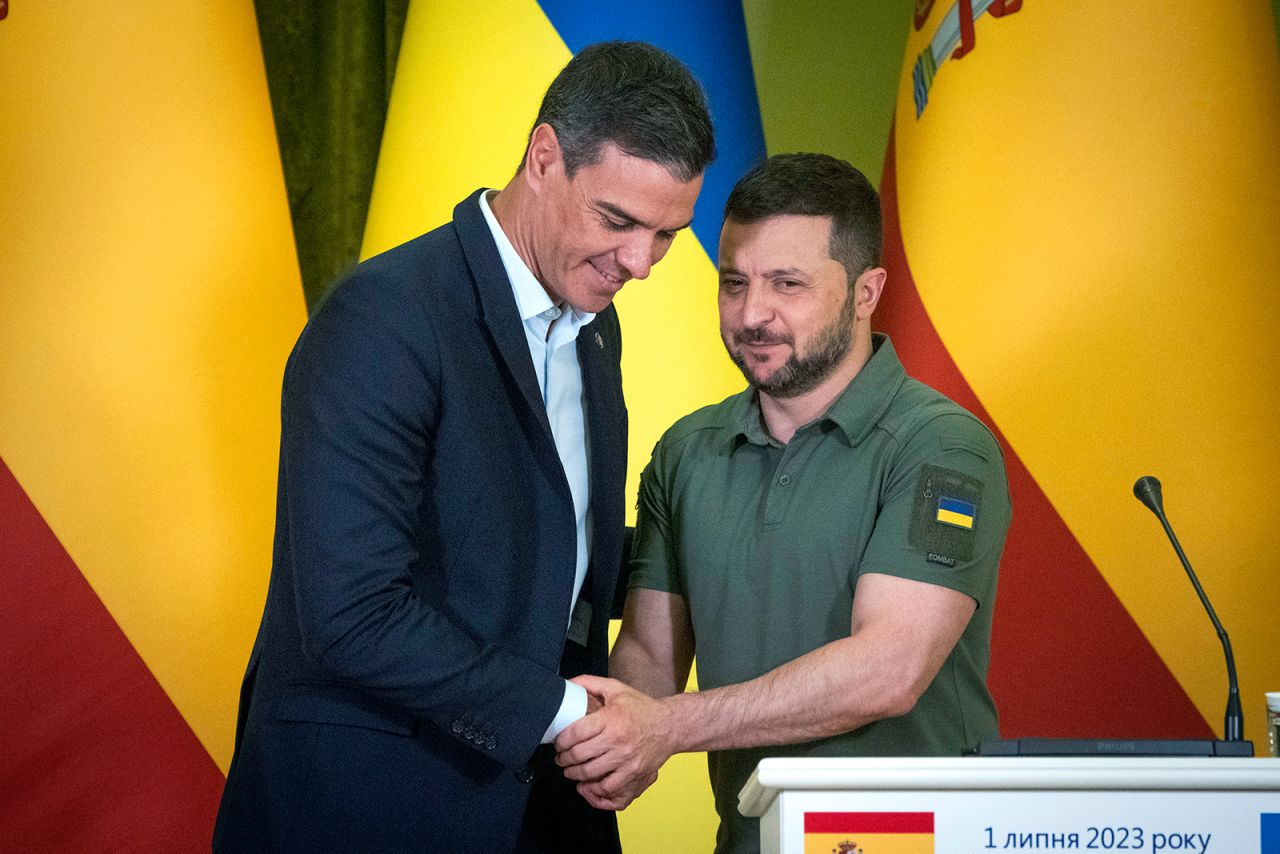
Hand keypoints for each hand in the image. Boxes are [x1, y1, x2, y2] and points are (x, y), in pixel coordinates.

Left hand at [554, 675, 672, 809]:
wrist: (669, 726)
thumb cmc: (642, 708)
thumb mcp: (616, 689)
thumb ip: (590, 683)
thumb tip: (567, 684)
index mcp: (611, 718)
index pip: (576, 733)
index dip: (561, 741)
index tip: (558, 743)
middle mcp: (618, 740)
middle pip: (579, 755)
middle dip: (564, 759)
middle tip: (561, 758)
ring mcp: (626, 759)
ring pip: (590, 774)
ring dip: (574, 774)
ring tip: (571, 770)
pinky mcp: (634, 773)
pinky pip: (608, 789)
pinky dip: (594, 789)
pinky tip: (588, 783)